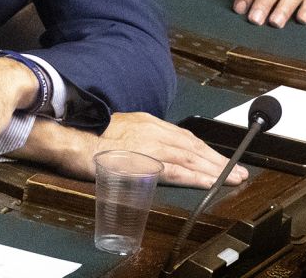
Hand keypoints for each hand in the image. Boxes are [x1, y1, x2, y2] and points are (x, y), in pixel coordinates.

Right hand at [15, 112, 246, 188]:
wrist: (66, 136)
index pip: (182, 136)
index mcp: (144, 121)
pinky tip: (211, 183)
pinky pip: (178, 171)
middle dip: (218, 159)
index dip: (204, 149)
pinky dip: (198, 177)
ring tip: (234, 179)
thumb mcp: (111, 128)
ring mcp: (149, 145)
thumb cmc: (82, 134)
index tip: (218, 158)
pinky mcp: (144, 161)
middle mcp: (152, 129)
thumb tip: (138, 150)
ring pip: (191, 158)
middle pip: (193, 146)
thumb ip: (130, 138)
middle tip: (239, 171)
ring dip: (215, 169)